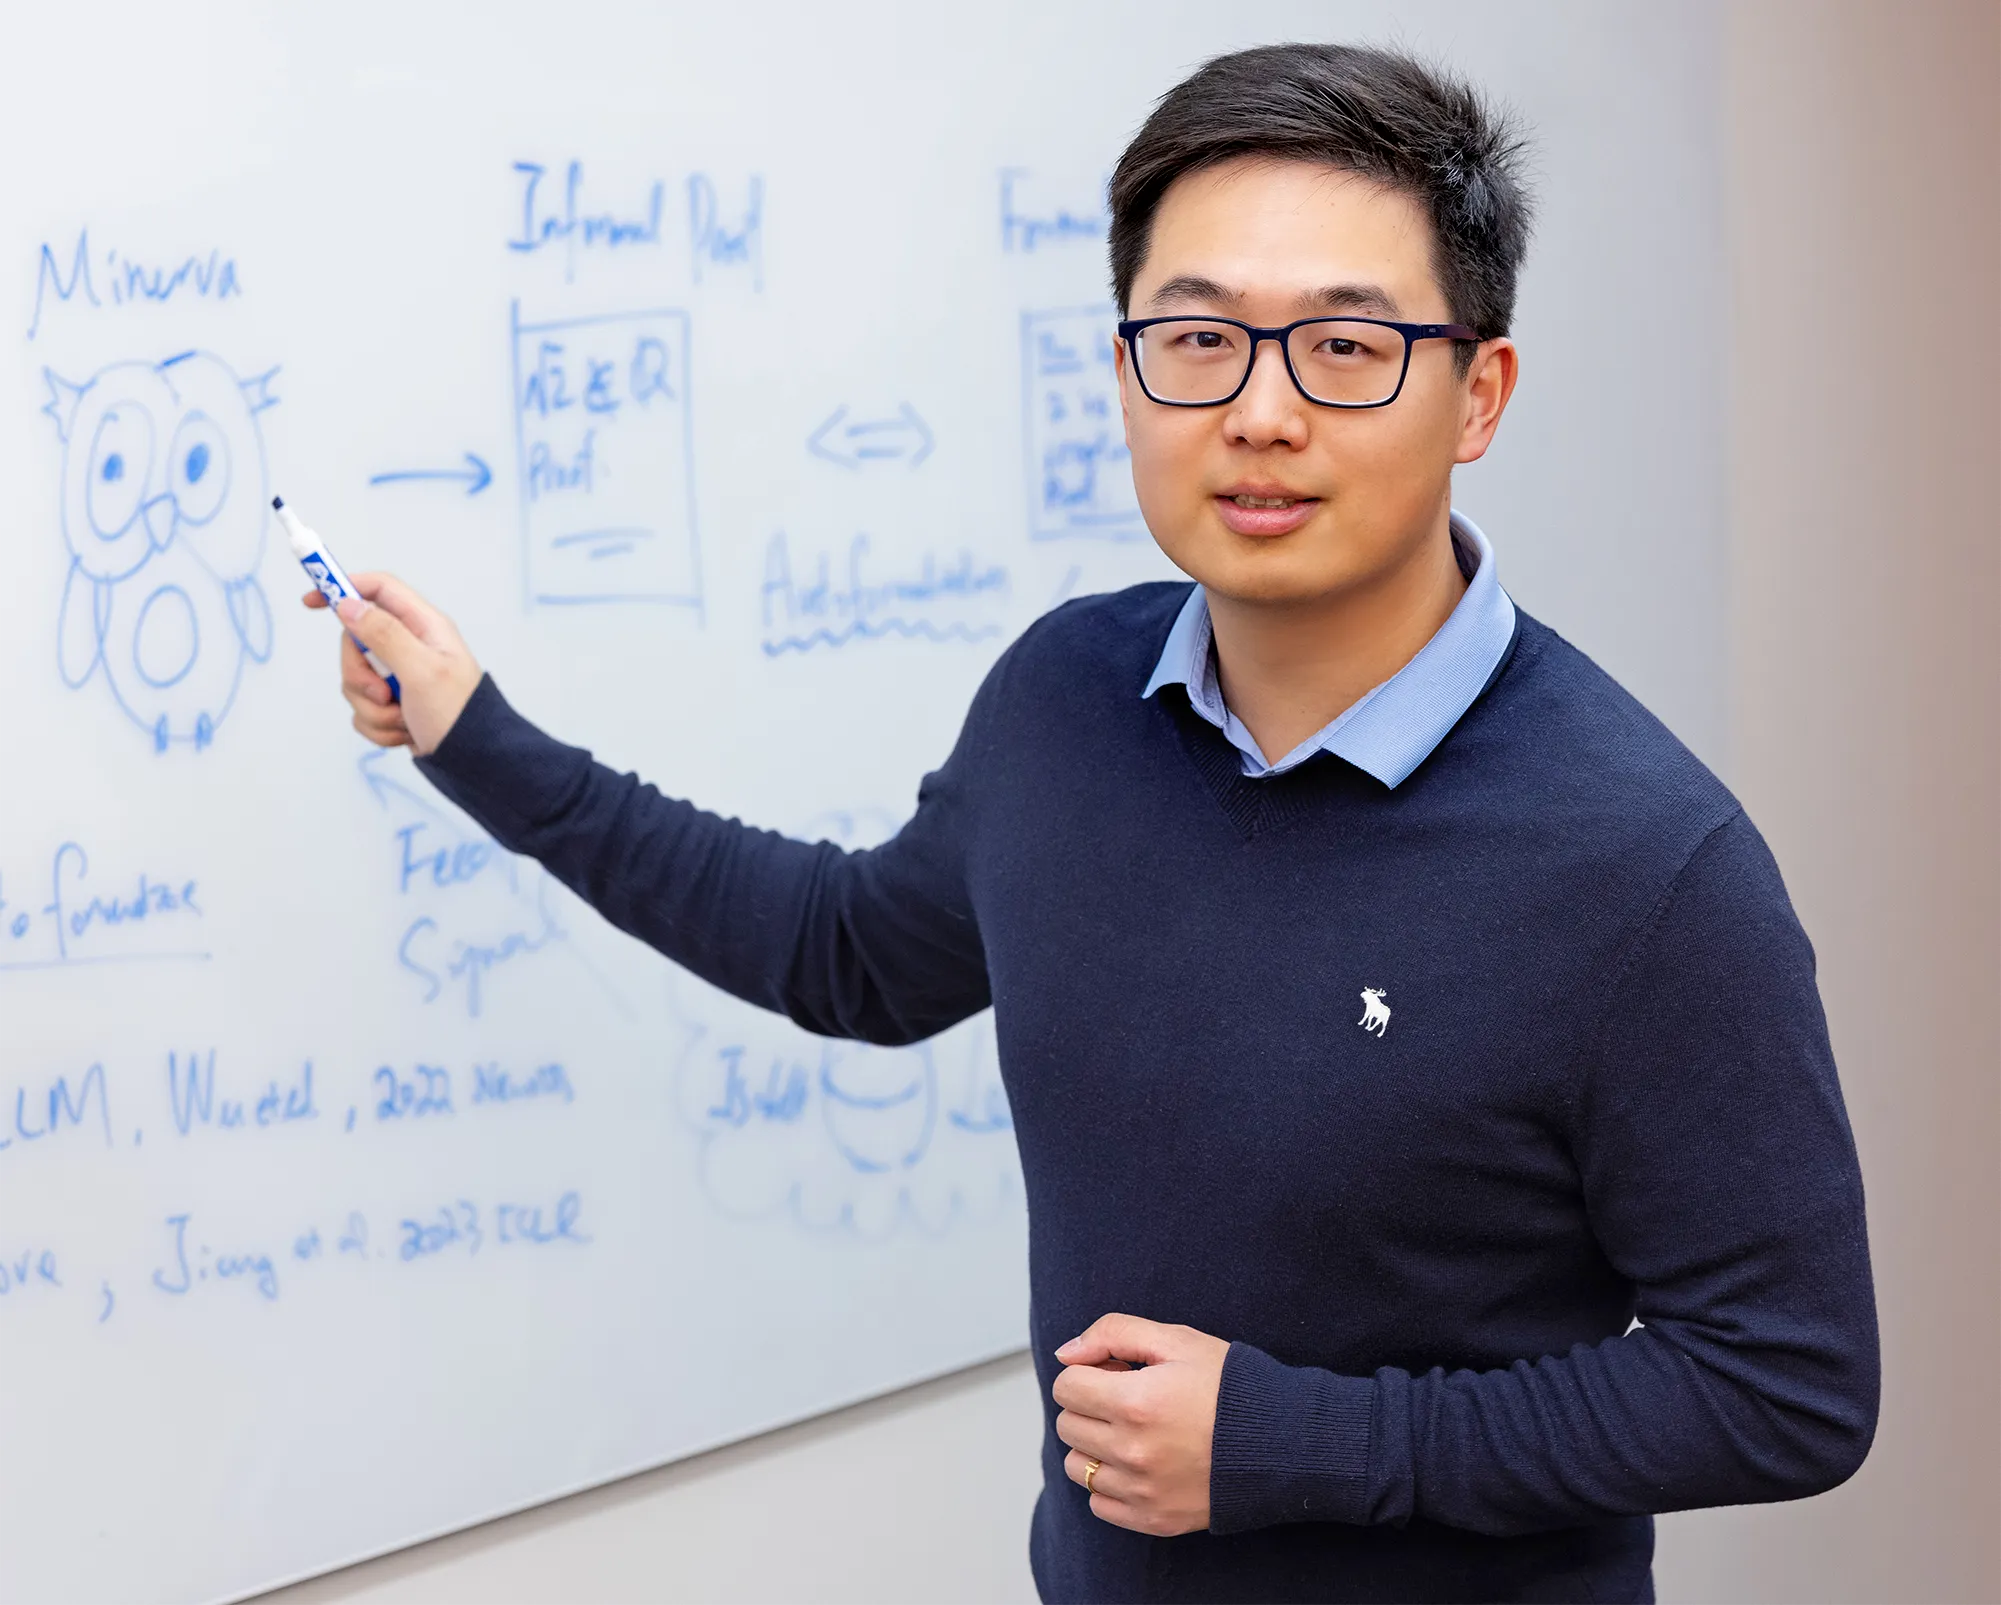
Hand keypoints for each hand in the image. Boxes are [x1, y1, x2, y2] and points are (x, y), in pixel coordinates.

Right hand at [300, 572, 482, 755]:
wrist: (474, 762)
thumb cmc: (457, 714)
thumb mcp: (421, 670)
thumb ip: (385, 635)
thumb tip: (348, 604)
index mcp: (424, 627)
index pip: (378, 590)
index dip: (343, 589)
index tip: (310, 602)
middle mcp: (411, 646)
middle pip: (356, 642)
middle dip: (360, 675)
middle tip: (383, 694)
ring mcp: (400, 676)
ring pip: (356, 681)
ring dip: (373, 708)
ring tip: (403, 718)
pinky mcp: (393, 704)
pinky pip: (363, 708)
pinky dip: (378, 725)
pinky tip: (404, 732)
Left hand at [1052, 1314, 1228, 1536]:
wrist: (1281, 1441)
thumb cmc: (1228, 1386)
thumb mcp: (1176, 1340)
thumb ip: (1113, 1333)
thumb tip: (1066, 1353)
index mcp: (1134, 1402)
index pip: (1066, 1386)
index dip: (1089, 1372)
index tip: (1118, 1372)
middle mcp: (1132, 1451)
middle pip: (1068, 1424)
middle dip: (1090, 1404)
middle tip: (1128, 1398)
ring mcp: (1141, 1491)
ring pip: (1077, 1466)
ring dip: (1094, 1445)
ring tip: (1133, 1432)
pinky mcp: (1153, 1520)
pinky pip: (1099, 1503)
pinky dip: (1110, 1483)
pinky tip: (1141, 1463)